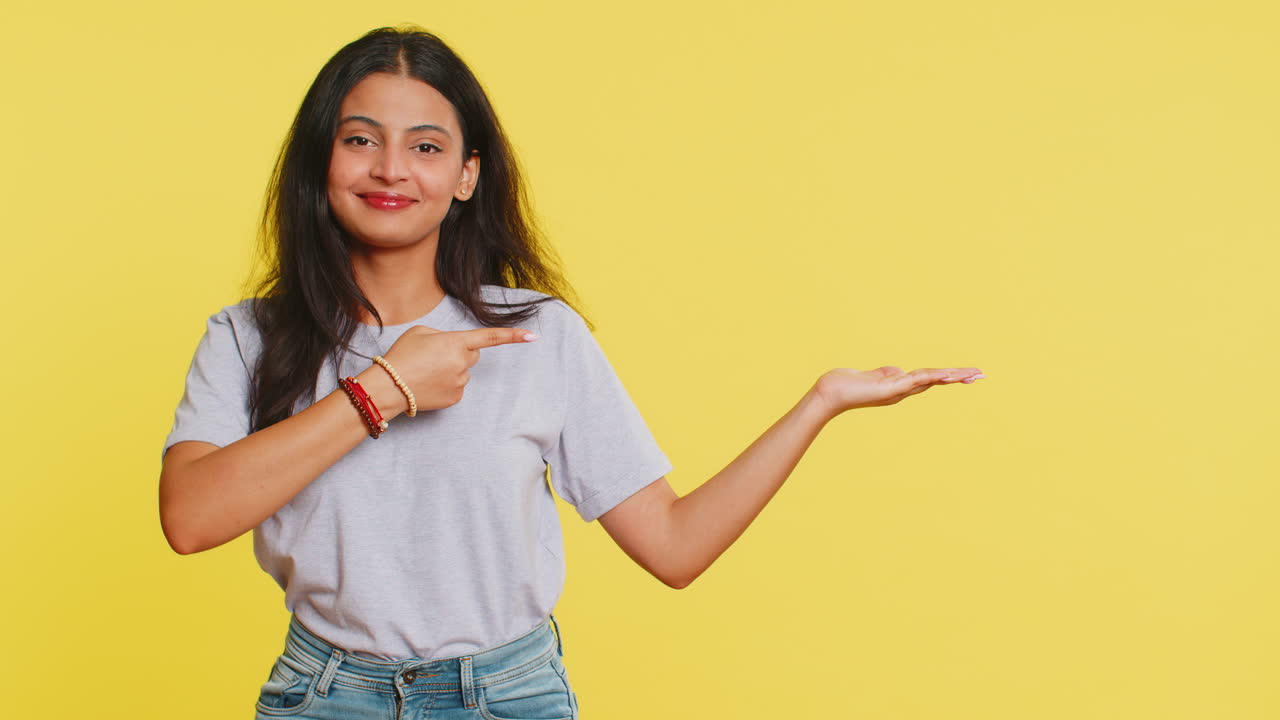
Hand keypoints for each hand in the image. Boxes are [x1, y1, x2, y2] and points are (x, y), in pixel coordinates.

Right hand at [378, 325, 538, 411]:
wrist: (388, 387)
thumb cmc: (401, 356)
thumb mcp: (420, 333)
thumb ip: (444, 335)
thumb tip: (455, 346)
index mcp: (455, 342)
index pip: (490, 337)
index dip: (513, 336)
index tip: (533, 336)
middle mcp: (462, 363)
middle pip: (474, 354)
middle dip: (461, 353)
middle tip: (436, 356)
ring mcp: (460, 382)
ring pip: (464, 372)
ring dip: (452, 369)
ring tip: (427, 372)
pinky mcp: (456, 399)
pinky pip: (458, 387)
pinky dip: (447, 384)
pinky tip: (429, 384)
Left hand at [812, 366, 984, 416]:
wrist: (829, 394)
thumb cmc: (845, 385)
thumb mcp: (871, 376)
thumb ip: (885, 373)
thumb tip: (897, 370)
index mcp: (899, 387)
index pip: (928, 379)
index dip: (947, 376)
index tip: (967, 374)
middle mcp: (901, 391)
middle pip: (935, 380)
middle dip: (958, 377)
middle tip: (981, 374)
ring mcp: (897, 390)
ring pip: (930, 380)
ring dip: (952, 376)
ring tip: (972, 374)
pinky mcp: (890, 388)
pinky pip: (915, 381)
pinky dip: (932, 377)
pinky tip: (946, 374)